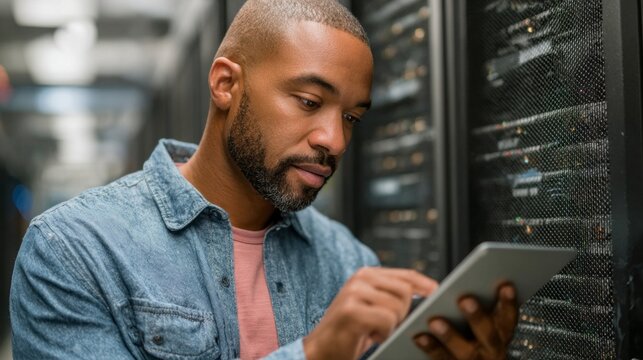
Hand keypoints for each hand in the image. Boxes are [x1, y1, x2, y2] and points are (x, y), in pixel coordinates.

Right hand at [303, 267, 438, 359]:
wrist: (321, 350)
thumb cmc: (351, 331)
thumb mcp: (372, 306)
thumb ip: (392, 294)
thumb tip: (428, 291)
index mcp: (366, 274)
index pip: (405, 275)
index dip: (424, 284)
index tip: (437, 292)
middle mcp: (359, 278)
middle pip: (405, 291)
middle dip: (402, 313)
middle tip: (385, 325)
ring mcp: (354, 292)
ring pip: (397, 307)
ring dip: (390, 326)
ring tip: (373, 331)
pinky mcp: (352, 310)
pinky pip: (387, 320)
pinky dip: (383, 334)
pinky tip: (369, 336)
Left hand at [413, 284, 517, 359]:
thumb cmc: (476, 341)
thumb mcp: (487, 328)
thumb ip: (483, 310)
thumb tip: (472, 282)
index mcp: (500, 336)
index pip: (509, 318)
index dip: (509, 303)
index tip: (505, 285)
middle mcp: (491, 350)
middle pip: (488, 335)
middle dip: (477, 317)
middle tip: (465, 300)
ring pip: (464, 350)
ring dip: (450, 335)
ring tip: (435, 321)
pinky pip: (442, 359)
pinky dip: (431, 347)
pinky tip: (419, 335)